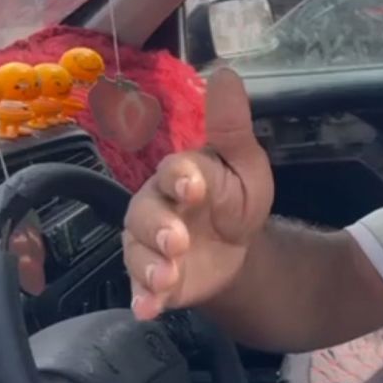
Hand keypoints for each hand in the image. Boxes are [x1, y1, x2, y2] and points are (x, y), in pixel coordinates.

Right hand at [122, 68, 272, 319]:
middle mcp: (155, 208)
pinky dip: (143, 300)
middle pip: (144, 214)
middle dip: (158, 227)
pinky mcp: (153, 279)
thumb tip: (223, 72)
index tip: (192, 183)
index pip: (174, 171)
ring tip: (166, 277)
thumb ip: (231, 126)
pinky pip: (140, 289)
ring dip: (149, 266)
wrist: (238, 249)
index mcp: (181, 175)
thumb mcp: (245, 164)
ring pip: (137, 253)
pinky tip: (148, 310)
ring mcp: (149, 245)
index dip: (181, 177)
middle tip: (177, 240)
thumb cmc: (235, 198)